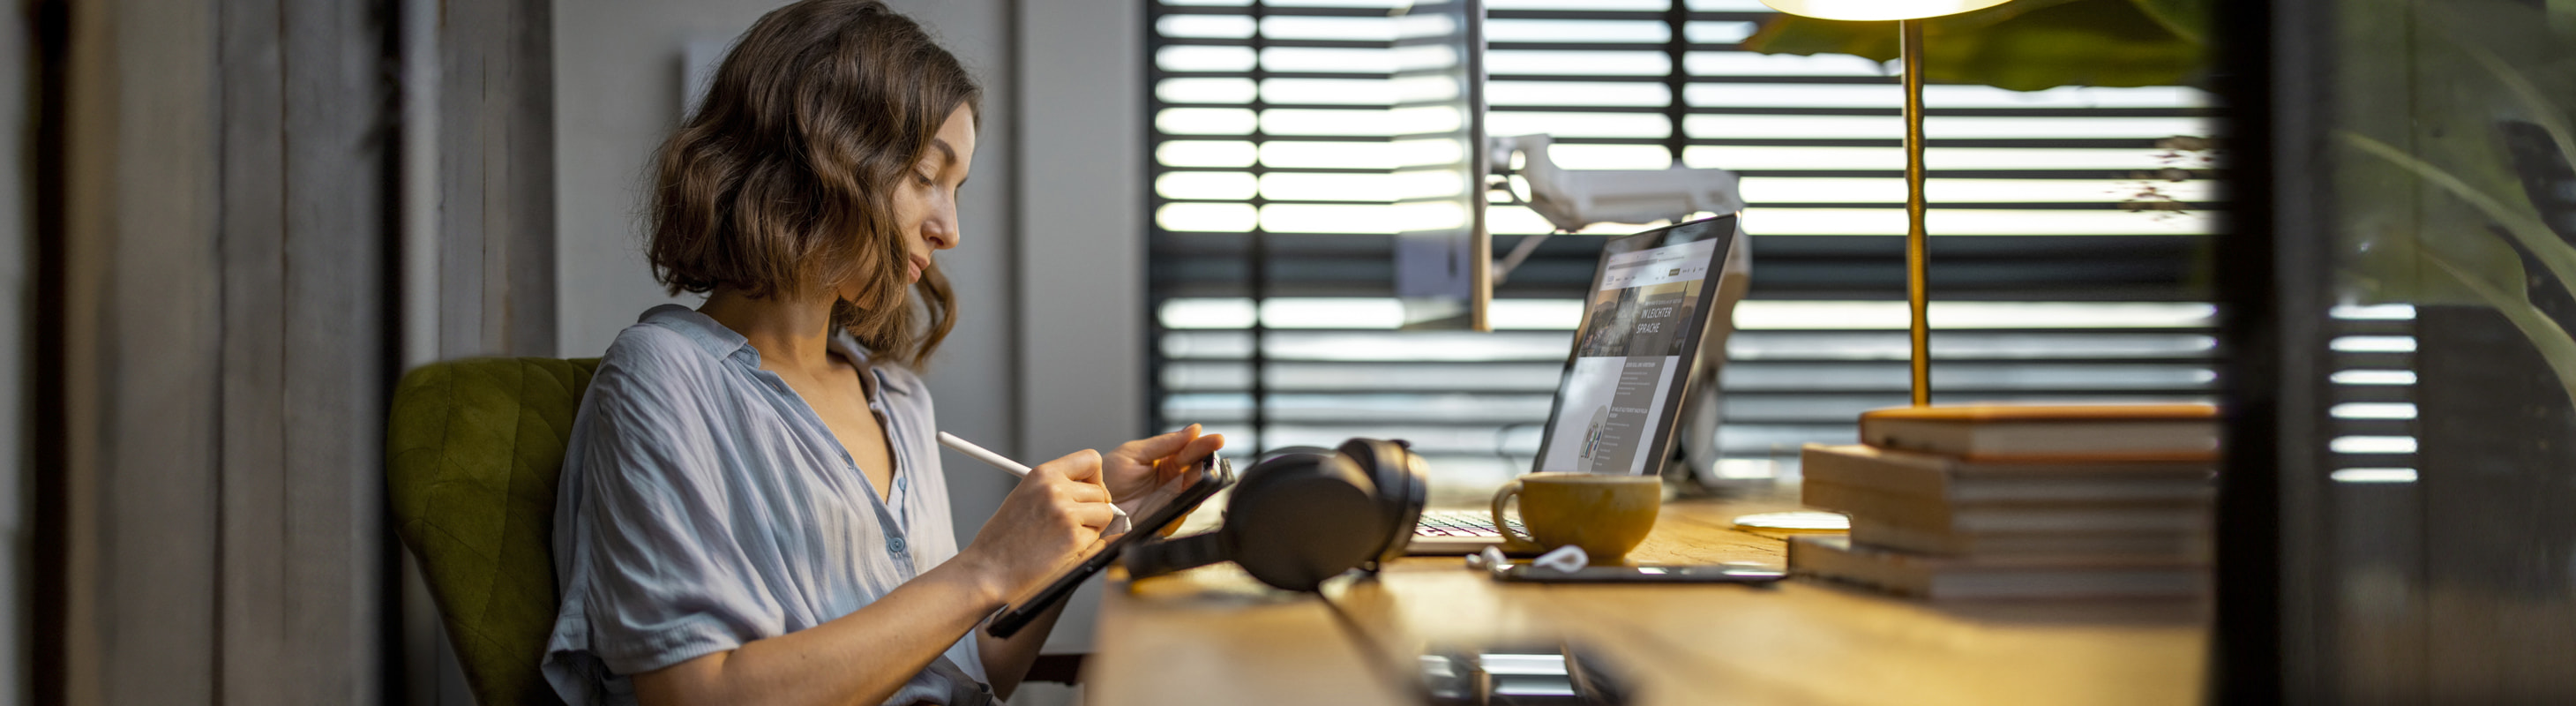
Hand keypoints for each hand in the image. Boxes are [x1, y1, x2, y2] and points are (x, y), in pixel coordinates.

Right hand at [961, 450, 1117, 602]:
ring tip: (1064, 537)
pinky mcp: (1073, 538)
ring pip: (1105, 513)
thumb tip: (1088, 487)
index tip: (1090, 492)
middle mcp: (1055, 489)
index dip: (1096, 478)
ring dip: (1092, 527)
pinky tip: (1062, 550)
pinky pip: (1098, 537)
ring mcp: (1065, 513)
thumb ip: (1055, 487)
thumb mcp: (1024, 497)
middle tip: (1072, 524)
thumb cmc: (1002, 540)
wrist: (988, 570)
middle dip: (1092, 509)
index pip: (1090, 459)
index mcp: (1042, 474)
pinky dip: (1086, 545)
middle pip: (1100, 492)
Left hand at [1101, 425, 1224, 528]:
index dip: (1204, 445)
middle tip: (1214, 448)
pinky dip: (1190, 501)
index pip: (1190, 453)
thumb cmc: (1107, 477)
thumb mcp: (1134, 453)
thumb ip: (1164, 443)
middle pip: (1197, 471)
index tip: (1217, 438)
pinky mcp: (1164, 520)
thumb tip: (1193, 430)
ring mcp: (1169, 502)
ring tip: (1204, 467)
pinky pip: (1183, 512)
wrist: (1087, 503)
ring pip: (1195, 491)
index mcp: (1165, 463)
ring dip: (1202, 479)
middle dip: (1207, 459)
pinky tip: (1192, 490)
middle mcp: (1171, 483)